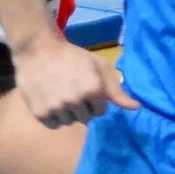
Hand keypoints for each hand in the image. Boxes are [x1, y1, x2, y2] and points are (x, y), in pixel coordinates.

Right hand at [14, 36, 134, 128]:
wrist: (38, 49)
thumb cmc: (72, 56)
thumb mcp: (98, 66)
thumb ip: (117, 90)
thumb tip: (137, 108)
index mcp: (93, 89)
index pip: (101, 111)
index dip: (95, 101)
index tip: (85, 88)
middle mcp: (75, 101)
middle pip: (86, 119)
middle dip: (82, 107)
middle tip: (72, 90)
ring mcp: (56, 108)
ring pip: (69, 122)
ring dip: (67, 112)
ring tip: (59, 93)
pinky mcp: (40, 113)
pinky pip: (53, 125)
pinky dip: (52, 116)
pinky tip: (49, 100)